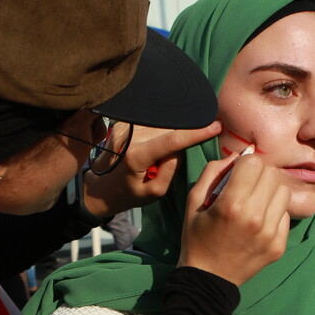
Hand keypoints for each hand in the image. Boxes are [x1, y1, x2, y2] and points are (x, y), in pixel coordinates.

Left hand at [83, 120, 221, 216]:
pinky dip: (163, 125)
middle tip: (207, 127)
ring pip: (161, 121)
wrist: (98, 187)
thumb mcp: (154, 192)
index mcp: (137, 155)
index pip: (172, 140)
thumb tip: (181, 148)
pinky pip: (151, 120)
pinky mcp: (123, 122)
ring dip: (175, 126)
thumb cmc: (128, 194)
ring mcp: (124, 126)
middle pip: (169, 126)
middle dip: (188, 127)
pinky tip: (168, 131)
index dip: (196, 132)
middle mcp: (129, 136)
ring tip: (187, 132)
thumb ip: (171, 170)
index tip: (216, 126)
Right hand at [178, 153, 289, 286]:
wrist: (208, 278)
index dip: (244, 164)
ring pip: (284, 192)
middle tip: (247, 186)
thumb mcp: (193, 201)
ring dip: (270, 191)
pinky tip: (260, 221)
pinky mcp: (279, 245)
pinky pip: (286, 214)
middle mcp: (255, 216)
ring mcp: (270, 233)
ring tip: (256, 202)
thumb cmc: (197, 237)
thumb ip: (212, 172)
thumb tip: (236, 157)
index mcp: (231, 204)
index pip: (254, 163)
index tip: (237, 173)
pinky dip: (274, 212)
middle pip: (272, 174)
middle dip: (259, 175)